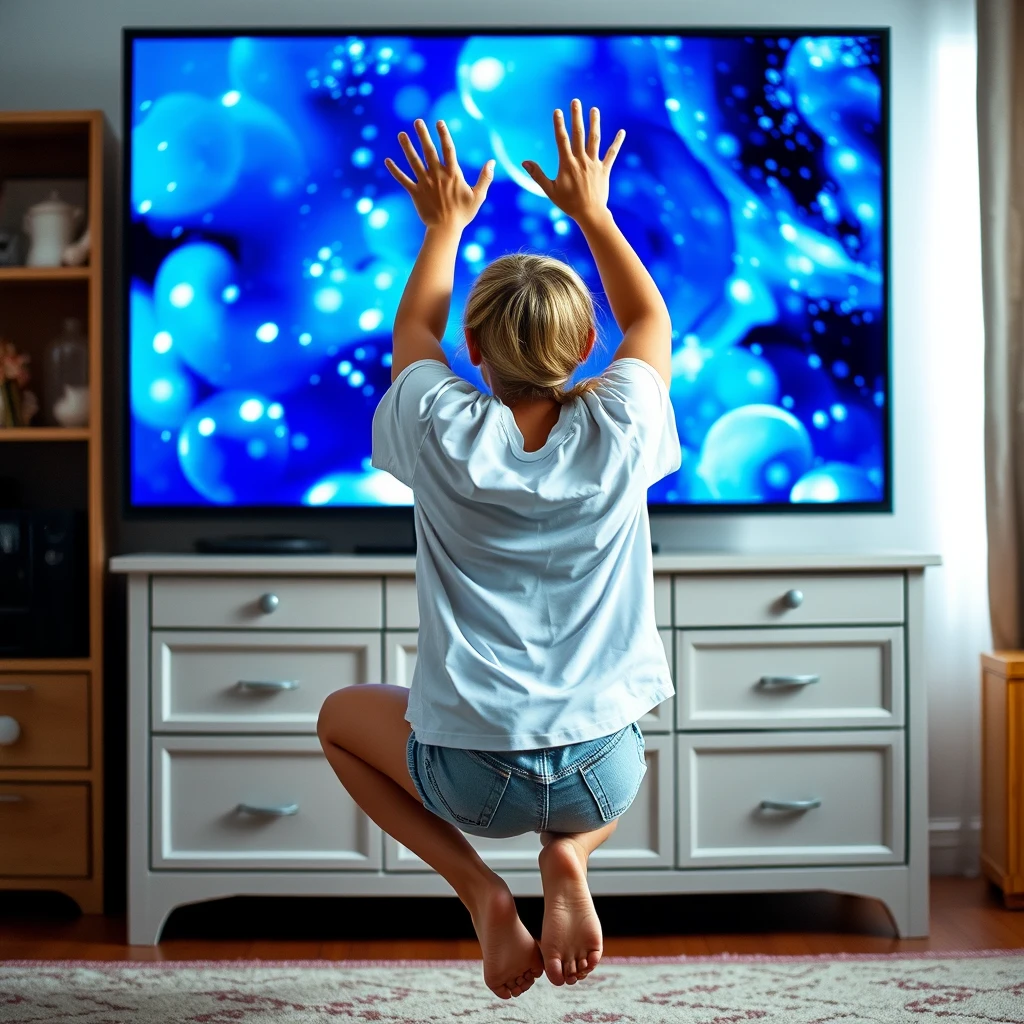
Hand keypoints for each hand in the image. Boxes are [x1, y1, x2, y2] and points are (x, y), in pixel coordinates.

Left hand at [385, 119, 494, 229]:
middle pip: (429, 151)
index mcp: (452, 174)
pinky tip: (387, 161)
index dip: (444, 134)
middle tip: (417, 121)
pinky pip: (403, 180)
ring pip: (414, 162)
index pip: (448, 149)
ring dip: (407, 147)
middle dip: (423, 135)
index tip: (439, 122)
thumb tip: (492, 161)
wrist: (446, 230)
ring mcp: (425, 183)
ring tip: (401, 135)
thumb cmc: (463, 214)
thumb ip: (485, 178)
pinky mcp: (415, 193)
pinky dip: (395, 170)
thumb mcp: (478, 196)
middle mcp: (437, 175)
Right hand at [522, 99, 624, 225]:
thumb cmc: (568, 204)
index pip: (562, 140)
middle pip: (579, 134)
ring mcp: (594, 164)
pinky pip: (612, 154)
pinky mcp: (604, 170)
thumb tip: (524, 162)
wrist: (590, 214)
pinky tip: (622, 132)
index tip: (557, 111)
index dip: (559, 125)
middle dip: (577, 117)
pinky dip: (617, 143)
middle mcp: (582, 161)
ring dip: (594, 123)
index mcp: (567, 164)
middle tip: (576, 101)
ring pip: (595, 140)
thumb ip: (537, 175)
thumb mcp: (550, 190)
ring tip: (594, 109)